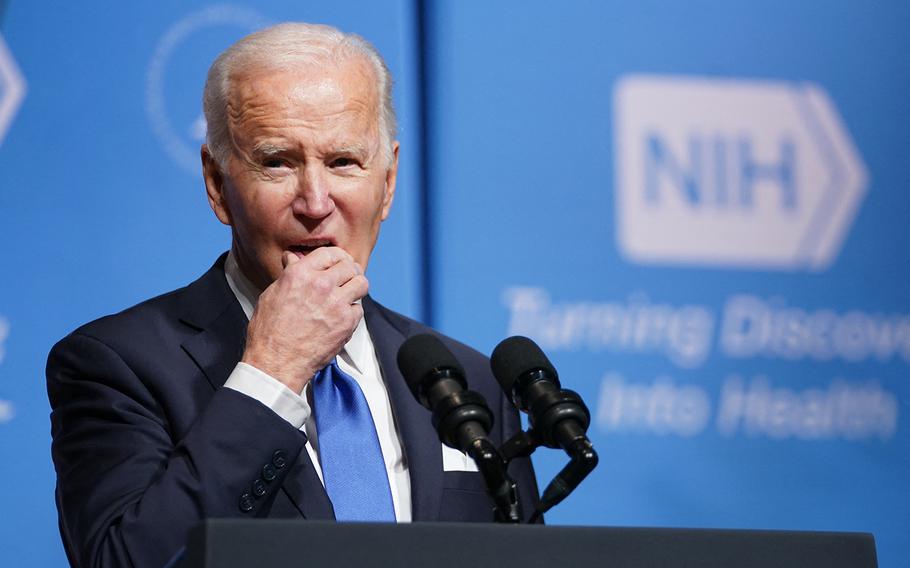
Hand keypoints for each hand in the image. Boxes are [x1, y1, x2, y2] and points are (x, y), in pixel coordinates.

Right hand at [241, 247, 367, 393]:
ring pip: (361, 284)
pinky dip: (352, 311)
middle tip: (347, 277)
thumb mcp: (271, 295)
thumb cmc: (269, 332)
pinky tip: (341, 316)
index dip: (337, 257)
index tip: (339, 261)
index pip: (330, 253)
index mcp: (301, 274)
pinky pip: (359, 309)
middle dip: (349, 271)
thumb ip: (289, 274)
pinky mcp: (347, 323)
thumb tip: (294, 260)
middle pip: (350, 266)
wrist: (276, 362)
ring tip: (349, 294)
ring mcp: (337, 304)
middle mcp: (322, 285)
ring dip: (356, 288)